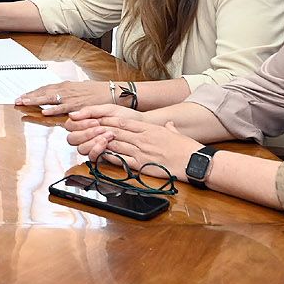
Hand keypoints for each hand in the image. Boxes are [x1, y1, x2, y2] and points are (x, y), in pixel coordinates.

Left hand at [15, 80, 113, 113]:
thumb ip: (68, 93)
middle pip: (43, 92)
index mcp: (65, 86)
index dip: (33, 92)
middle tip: (16, 100)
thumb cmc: (96, 92)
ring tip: (23, 103)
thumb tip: (59, 95)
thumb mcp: (78, 89)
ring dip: (35, 100)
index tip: (22, 96)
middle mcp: (65, 90)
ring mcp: (70, 97)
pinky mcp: (77, 105)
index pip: (45, 88)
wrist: (111, 93)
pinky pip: (62, 108)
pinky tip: (44, 111)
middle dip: (29, 96)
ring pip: (49, 98)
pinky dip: (53, 109)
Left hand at [67, 109, 200, 175]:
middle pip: (117, 132)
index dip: (110, 120)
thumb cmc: (187, 148)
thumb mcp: (176, 133)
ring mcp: (141, 152)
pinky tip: (101, 154)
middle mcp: (143, 139)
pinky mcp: (142, 165)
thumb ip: (169, 127)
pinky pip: (121, 160)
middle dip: (102, 129)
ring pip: (116, 144)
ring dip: (102, 142)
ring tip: (91, 140)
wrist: (194, 161)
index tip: (99, 118)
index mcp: (150, 129)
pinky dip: (110, 157)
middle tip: (88, 127)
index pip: (125, 123)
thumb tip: (168, 124)